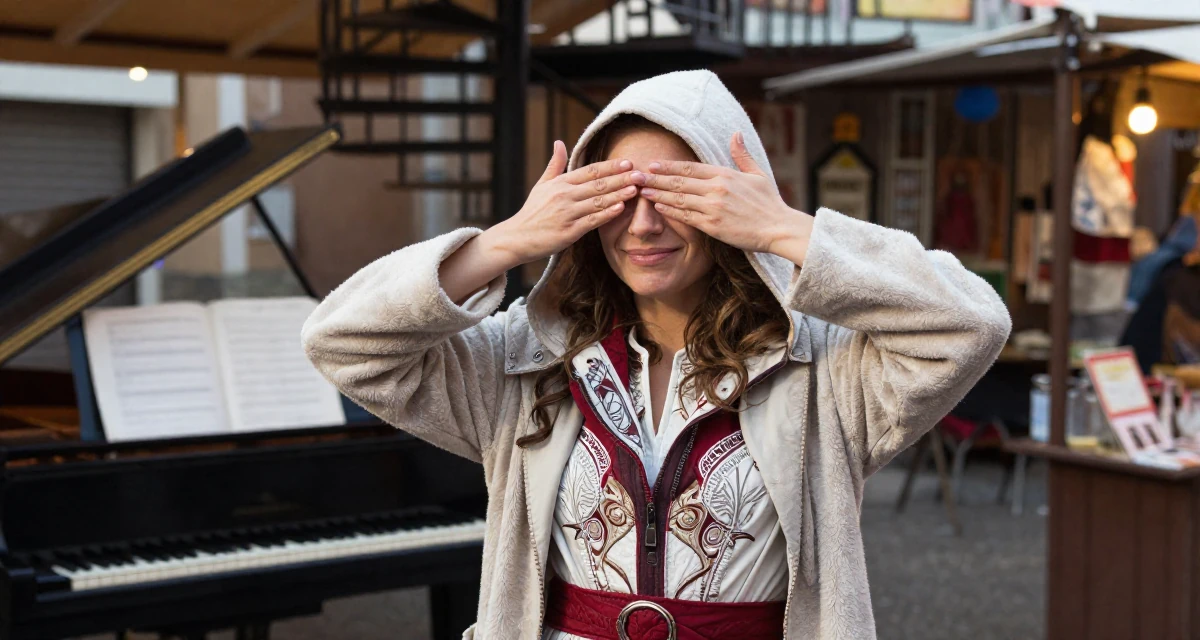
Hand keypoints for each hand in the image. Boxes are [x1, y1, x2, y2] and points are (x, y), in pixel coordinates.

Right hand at [484, 140, 638, 265]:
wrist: (517, 238)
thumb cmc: (532, 212)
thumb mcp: (541, 185)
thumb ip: (555, 165)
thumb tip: (559, 142)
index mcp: (560, 183)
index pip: (590, 171)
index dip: (611, 166)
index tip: (628, 162)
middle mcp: (564, 195)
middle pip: (598, 184)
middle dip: (621, 178)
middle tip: (640, 174)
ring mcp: (567, 213)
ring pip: (598, 201)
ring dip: (618, 194)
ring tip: (636, 189)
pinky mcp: (569, 231)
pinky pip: (592, 221)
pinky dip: (607, 213)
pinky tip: (621, 208)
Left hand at [636, 132, 813, 262]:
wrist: (778, 228)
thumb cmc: (769, 203)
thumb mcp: (758, 174)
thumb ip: (742, 155)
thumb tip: (736, 134)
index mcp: (725, 174)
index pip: (690, 167)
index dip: (669, 165)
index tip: (652, 164)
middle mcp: (717, 188)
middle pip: (679, 181)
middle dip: (655, 178)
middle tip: (636, 175)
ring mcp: (714, 207)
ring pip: (679, 198)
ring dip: (658, 193)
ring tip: (641, 189)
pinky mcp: (713, 225)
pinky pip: (686, 216)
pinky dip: (670, 210)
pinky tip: (657, 205)